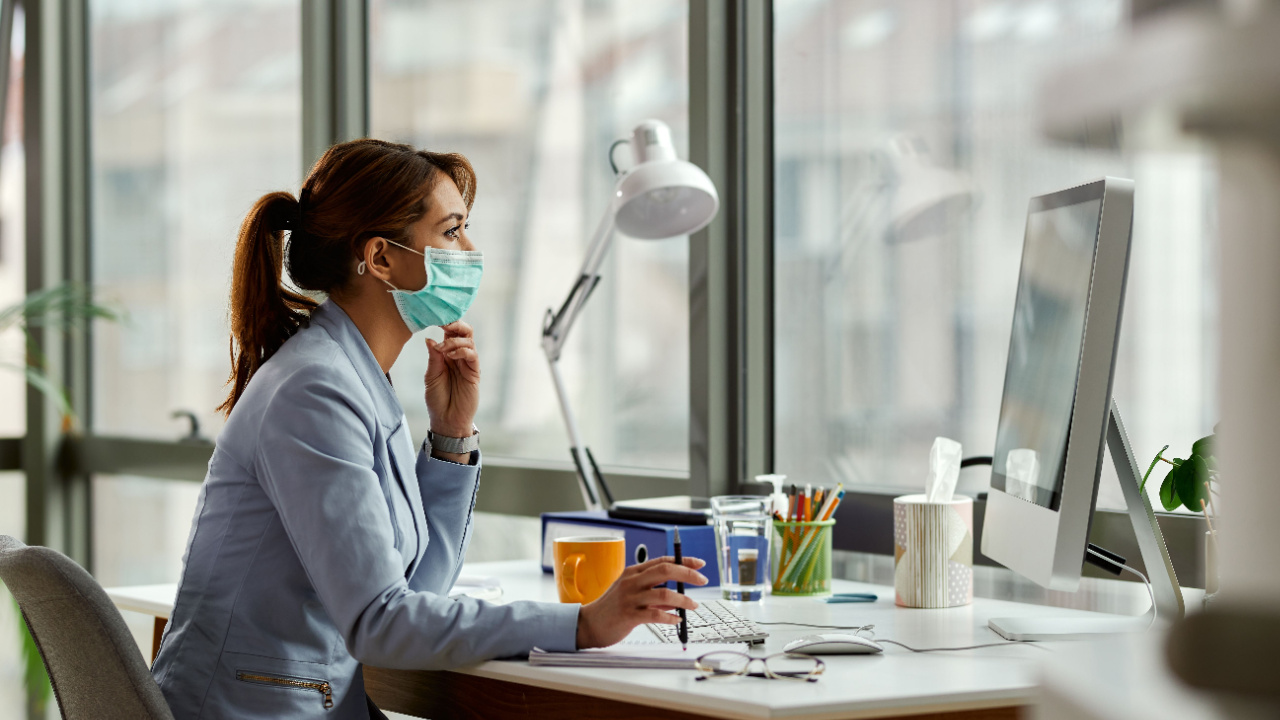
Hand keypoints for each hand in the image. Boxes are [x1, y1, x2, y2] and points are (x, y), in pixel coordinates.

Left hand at [424, 321, 478, 438]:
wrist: (446, 419)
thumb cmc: (437, 399)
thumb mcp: (431, 375)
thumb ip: (433, 357)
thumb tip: (430, 339)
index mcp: (447, 354)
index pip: (451, 332)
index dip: (446, 323)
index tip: (434, 317)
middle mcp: (459, 356)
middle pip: (464, 331)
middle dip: (455, 324)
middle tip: (443, 324)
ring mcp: (468, 364)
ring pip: (469, 341)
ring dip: (454, 340)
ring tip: (442, 349)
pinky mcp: (474, 372)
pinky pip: (472, 355)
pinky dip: (462, 351)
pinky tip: (451, 355)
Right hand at [575, 556, 707, 648]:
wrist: (588, 625)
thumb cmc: (611, 608)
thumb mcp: (630, 593)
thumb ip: (652, 592)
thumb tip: (677, 597)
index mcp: (633, 572)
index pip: (662, 561)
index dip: (683, 561)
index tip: (699, 564)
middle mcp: (632, 582)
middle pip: (665, 570)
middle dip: (688, 574)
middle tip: (702, 580)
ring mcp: (630, 598)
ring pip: (664, 594)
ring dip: (683, 600)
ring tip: (692, 605)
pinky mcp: (629, 615)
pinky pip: (656, 615)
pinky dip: (671, 617)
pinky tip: (677, 620)